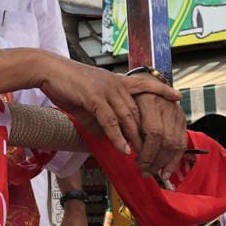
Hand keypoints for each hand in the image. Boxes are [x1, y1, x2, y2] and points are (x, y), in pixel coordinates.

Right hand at [40, 57, 180, 159]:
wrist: (47, 70)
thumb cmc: (65, 84)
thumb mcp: (85, 101)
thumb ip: (96, 118)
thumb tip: (103, 134)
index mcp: (115, 81)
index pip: (145, 84)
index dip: (162, 90)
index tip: (177, 96)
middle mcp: (115, 84)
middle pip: (139, 109)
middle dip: (147, 131)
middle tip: (153, 150)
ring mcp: (106, 89)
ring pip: (128, 117)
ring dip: (135, 138)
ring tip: (141, 155)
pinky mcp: (95, 97)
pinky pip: (110, 121)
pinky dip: (117, 136)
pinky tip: (122, 148)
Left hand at [133, 90, 187, 179]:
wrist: (147, 79)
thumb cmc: (130, 94)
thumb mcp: (124, 103)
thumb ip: (125, 122)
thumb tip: (124, 147)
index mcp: (150, 102)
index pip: (154, 132)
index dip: (147, 151)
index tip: (137, 162)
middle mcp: (166, 107)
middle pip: (166, 140)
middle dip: (154, 160)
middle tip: (144, 171)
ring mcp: (176, 113)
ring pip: (175, 144)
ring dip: (164, 162)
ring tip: (153, 172)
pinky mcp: (182, 120)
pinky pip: (182, 143)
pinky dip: (175, 160)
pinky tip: (167, 171)